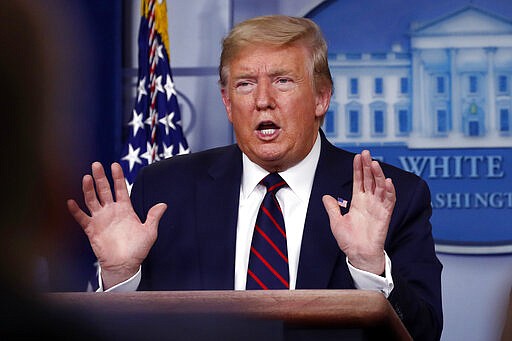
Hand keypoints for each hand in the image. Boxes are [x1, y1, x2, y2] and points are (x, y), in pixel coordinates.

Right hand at [67, 162, 166, 288]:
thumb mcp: (149, 231)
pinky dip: (76, 210)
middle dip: (101, 177)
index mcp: (125, 209)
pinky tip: (71, 201)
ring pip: (92, 200)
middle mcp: (111, 211)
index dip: (118, 177)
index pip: (120, 188)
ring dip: (88, 189)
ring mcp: (101, 219)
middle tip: (96, 165)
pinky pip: (82, 218)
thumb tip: (164, 204)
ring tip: (86, 177)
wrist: (125, 265)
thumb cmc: (138, 249)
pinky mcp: (92, 229)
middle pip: (104, 190)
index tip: (115, 165)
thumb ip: (154, 217)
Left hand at [322, 150, 395, 274]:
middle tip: (366, 153)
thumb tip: (326, 197)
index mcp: (358, 201)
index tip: (357, 156)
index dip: (358, 169)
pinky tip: (387, 182)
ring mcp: (378, 207)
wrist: (358, 255)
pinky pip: (389, 201)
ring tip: (374, 163)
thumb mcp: (336, 221)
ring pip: (380, 187)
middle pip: (370, 179)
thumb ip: (332, 208)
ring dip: (378, 175)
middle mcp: (369, 201)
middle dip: (368, 166)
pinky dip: (389, 191)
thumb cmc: (349, 241)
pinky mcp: (385, 215)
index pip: (359, 181)